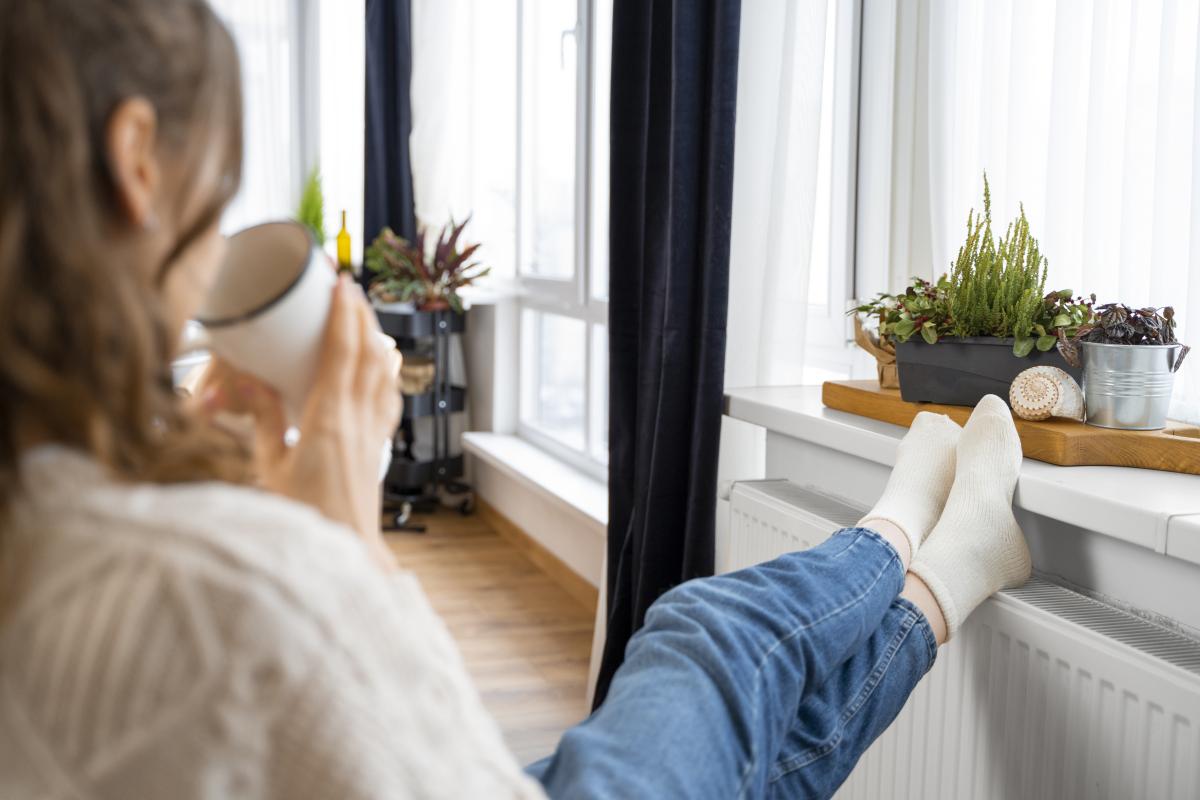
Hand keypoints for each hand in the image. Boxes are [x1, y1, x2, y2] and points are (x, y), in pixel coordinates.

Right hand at [194, 275, 402, 569]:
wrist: (344, 552)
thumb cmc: (303, 517)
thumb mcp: (269, 467)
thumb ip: (264, 421)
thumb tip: (252, 382)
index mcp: (328, 419)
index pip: (342, 353)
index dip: (343, 315)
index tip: (341, 285)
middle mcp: (358, 419)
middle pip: (368, 353)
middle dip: (360, 316)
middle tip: (350, 287)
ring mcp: (372, 432)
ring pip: (382, 372)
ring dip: (374, 338)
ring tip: (363, 316)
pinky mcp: (377, 446)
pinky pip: (386, 397)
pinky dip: (384, 371)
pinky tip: (381, 364)